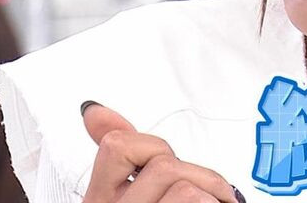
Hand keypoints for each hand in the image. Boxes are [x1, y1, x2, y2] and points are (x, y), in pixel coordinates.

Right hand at [81, 101, 242, 202]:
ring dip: (211, 197)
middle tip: (211, 194)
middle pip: (163, 165)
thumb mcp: (120, 200)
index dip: (151, 146)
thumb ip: (119, 158)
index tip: (166, 160)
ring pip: (184, 189)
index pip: (117, 146)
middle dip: (198, 175)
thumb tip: (95, 111)